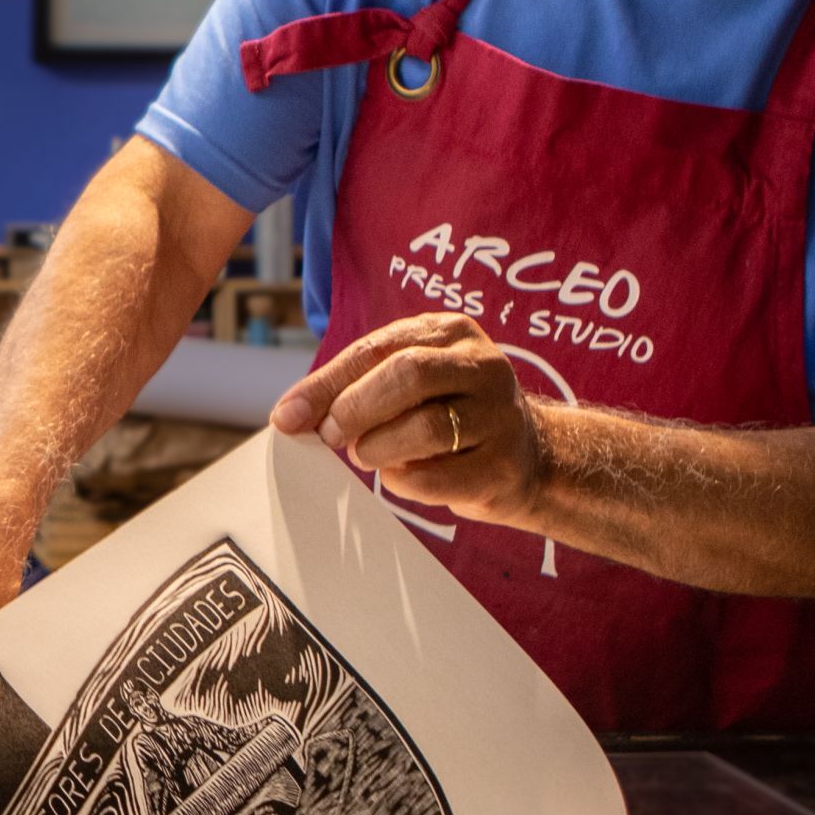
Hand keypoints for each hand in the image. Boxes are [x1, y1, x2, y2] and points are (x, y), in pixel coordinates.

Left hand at [269, 312, 547, 521]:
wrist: (528, 458)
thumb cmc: (448, 415)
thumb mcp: (408, 384)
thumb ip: (353, 388)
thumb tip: (289, 415)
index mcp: (450, 332)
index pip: (376, 348)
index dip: (326, 383)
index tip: (287, 415)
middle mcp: (482, 365)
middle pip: (407, 375)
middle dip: (354, 409)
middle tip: (330, 436)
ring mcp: (499, 415)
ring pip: (426, 427)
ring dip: (378, 448)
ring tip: (367, 455)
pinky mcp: (503, 465)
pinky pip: (438, 477)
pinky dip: (404, 481)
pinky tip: (402, 476)